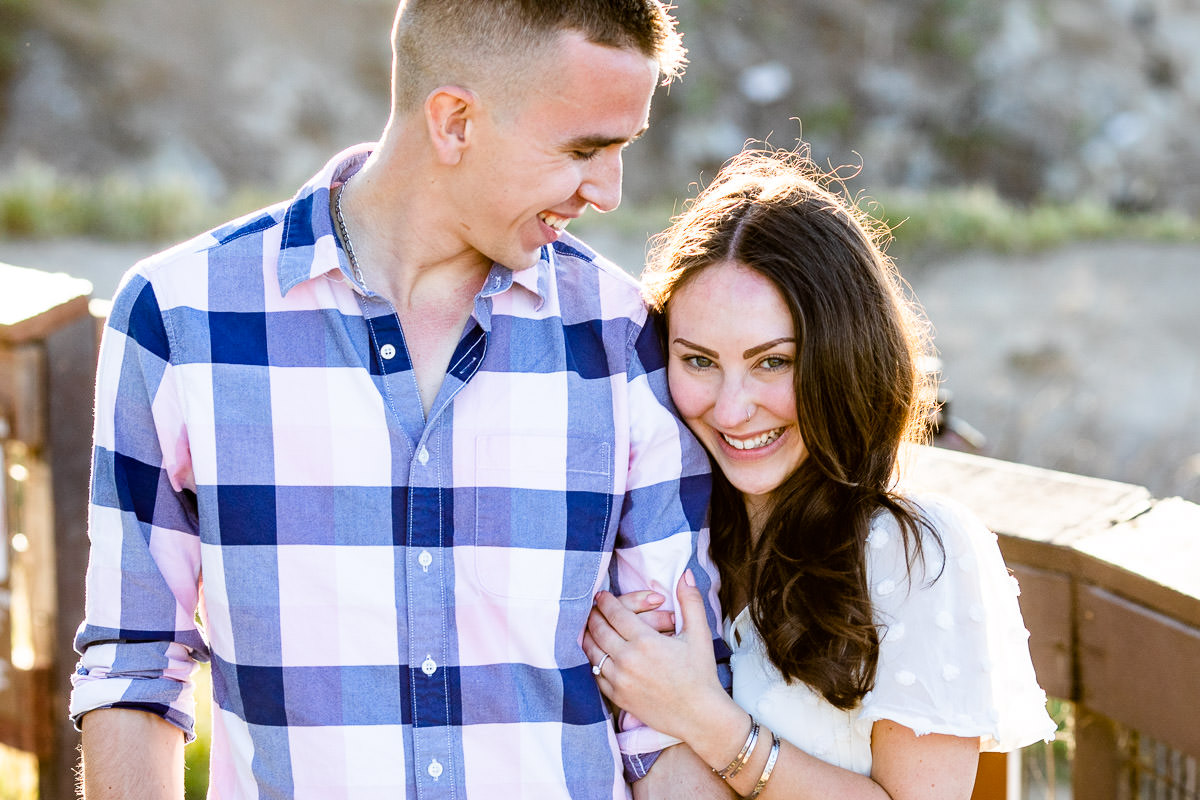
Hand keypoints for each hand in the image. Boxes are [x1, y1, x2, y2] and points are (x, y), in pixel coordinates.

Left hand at [584, 570, 729, 740]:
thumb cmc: (701, 673)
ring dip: (588, 636)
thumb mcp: (699, 634)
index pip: (615, 613)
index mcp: (646, 641)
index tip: (601, 595)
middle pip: (599, 629)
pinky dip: (593, 661)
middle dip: (593, 615)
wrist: (699, 715)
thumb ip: (690, 601)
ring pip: (592, 652)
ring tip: (588, 628)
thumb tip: (684, 574)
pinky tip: (596, 654)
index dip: (606, 601)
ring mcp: (620, 680)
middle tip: (592, 608)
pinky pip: (596, 674)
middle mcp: (628, 660)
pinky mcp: (618, 697)